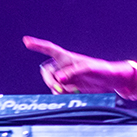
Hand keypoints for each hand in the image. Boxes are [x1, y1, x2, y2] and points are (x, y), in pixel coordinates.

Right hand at [22, 36, 136, 95]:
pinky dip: (63, 94)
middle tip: (59, 89)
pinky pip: (58, 91)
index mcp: (68, 57)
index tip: (26, 41)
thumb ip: (74, 72)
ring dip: (59, 89)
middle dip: (50, 81)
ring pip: (52, 83)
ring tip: (73, 90)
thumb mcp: (89, 69)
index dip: (38, 45)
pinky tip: (74, 93)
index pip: (50, 50)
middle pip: (47, 72)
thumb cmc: (102, 70)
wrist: (110, 81)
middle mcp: (64, 66)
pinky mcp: (69, 86)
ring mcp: (66, 76)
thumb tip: (59, 78)